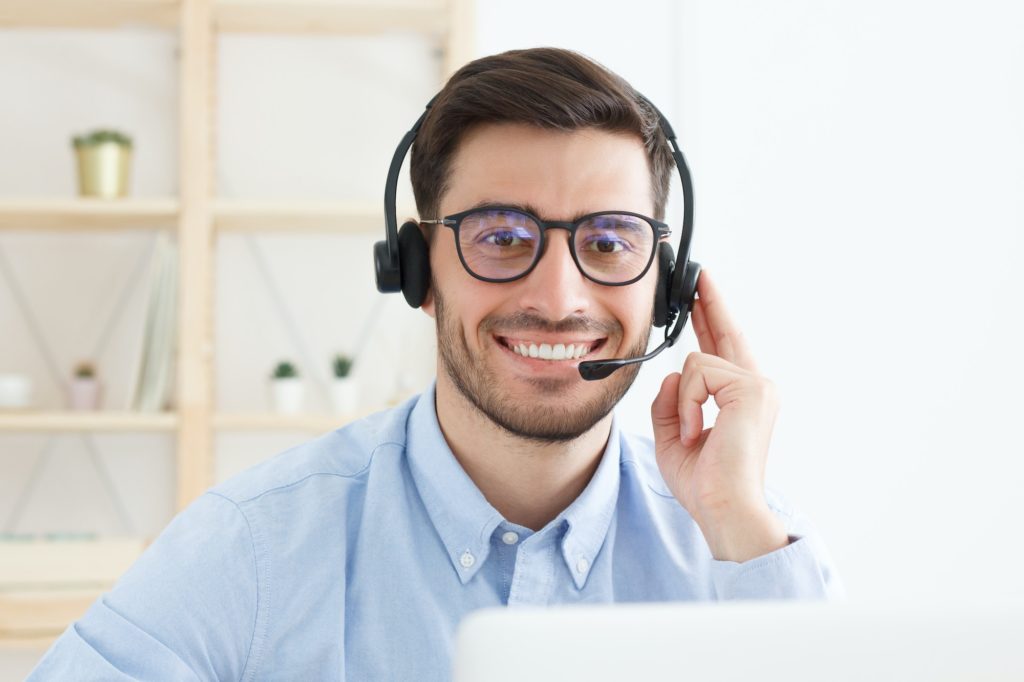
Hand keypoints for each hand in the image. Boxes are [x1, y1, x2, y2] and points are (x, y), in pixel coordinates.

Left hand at [650, 269, 788, 561]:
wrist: (724, 509)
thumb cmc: (705, 483)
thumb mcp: (673, 437)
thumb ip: (670, 402)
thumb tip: (672, 374)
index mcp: (740, 400)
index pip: (723, 350)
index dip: (711, 320)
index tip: (702, 295)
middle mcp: (756, 388)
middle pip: (727, 333)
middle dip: (710, 303)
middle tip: (699, 275)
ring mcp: (758, 386)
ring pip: (695, 361)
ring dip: (681, 402)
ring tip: (691, 434)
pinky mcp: (752, 389)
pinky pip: (696, 373)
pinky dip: (686, 405)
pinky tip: (696, 430)